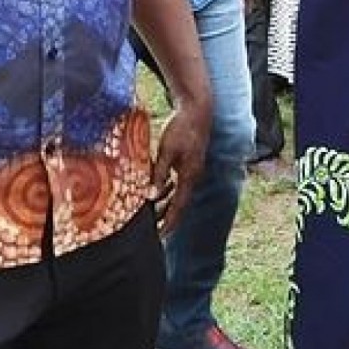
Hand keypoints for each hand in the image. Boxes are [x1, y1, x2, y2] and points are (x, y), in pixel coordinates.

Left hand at [150, 99, 211, 236]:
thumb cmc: (182, 129)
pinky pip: (179, 183)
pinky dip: (169, 191)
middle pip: (179, 204)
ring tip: (153, 216)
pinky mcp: (190, 162)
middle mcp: (193, 176)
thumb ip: (159, 174)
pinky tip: (160, 190)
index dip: (169, 223)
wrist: (198, 111)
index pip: (178, 207)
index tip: (160, 237)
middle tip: (154, 233)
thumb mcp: (167, 152)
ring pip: (179, 194)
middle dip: (167, 218)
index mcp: (189, 176)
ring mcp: (193, 169)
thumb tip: (151, 196)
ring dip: (167, 205)